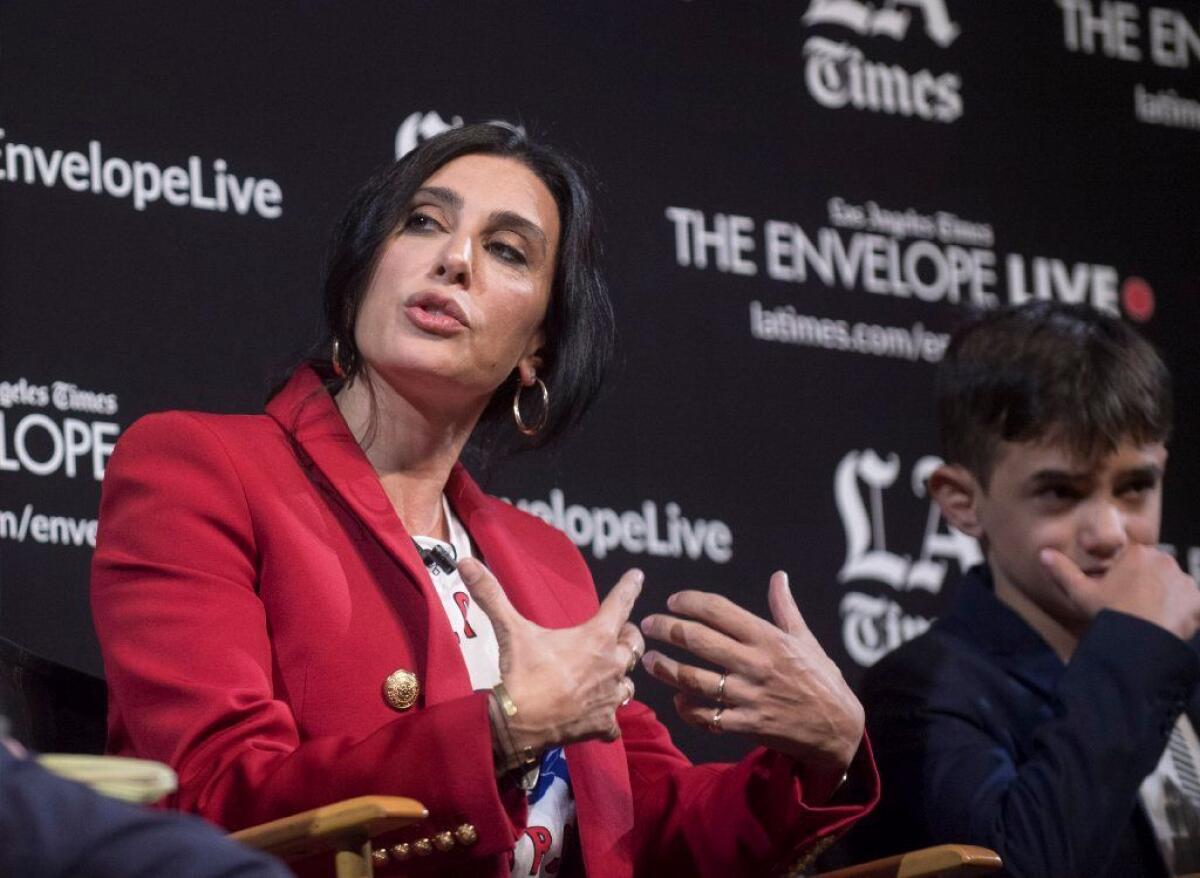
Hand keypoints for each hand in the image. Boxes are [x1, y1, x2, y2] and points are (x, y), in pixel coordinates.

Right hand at [458, 558, 644, 759]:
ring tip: (608, 674)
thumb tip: (466, 563)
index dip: (629, 587)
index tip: (637, 576)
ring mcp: (610, 696)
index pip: (621, 603)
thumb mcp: (511, 629)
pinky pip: (615, 720)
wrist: (518, 724)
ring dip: (620, 676)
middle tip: (619, 633)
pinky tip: (597, 714)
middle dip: (628, 637)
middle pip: (634, 644)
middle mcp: (611, 664)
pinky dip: (607, 716)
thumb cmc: (521, 673)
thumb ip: (492, 594)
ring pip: (629, 682)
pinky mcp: (604, 723)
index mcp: (596, 637)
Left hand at [639, 571, 863, 795]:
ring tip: (649, 659)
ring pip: (694, 680)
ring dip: (666, 668)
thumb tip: (779, 576)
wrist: (839, 729)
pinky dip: (686, 707)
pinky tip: (677, 697)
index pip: (719, 610)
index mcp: (769, 638)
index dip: (690, 602)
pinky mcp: (747, 724)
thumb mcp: (805, 639)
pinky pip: (706, 716)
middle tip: (648, 624)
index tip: (673, 601)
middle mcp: (756, 664)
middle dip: (667, 629)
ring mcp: (749, 696)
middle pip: (699, 640)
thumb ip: (785, 608)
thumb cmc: (821, 679)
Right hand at [1041, 545, 1199, 640]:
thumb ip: (1063, 571)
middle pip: (1153, 569)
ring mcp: (1184, 581)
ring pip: (1172, 585)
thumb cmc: (1110, 615)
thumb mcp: (1081, 593)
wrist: (1140, 644)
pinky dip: (1183, 612)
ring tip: (1149, 618)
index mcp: (1137, 553)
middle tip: (1132, 607)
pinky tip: (1167, 624)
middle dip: (1146, 583)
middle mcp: (1164, 560)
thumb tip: (1043, 553)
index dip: (1125, 575)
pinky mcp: (1197, 600)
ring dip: (1165, 597)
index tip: (1119, 593)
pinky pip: (1191, 603)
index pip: (1132, 557)